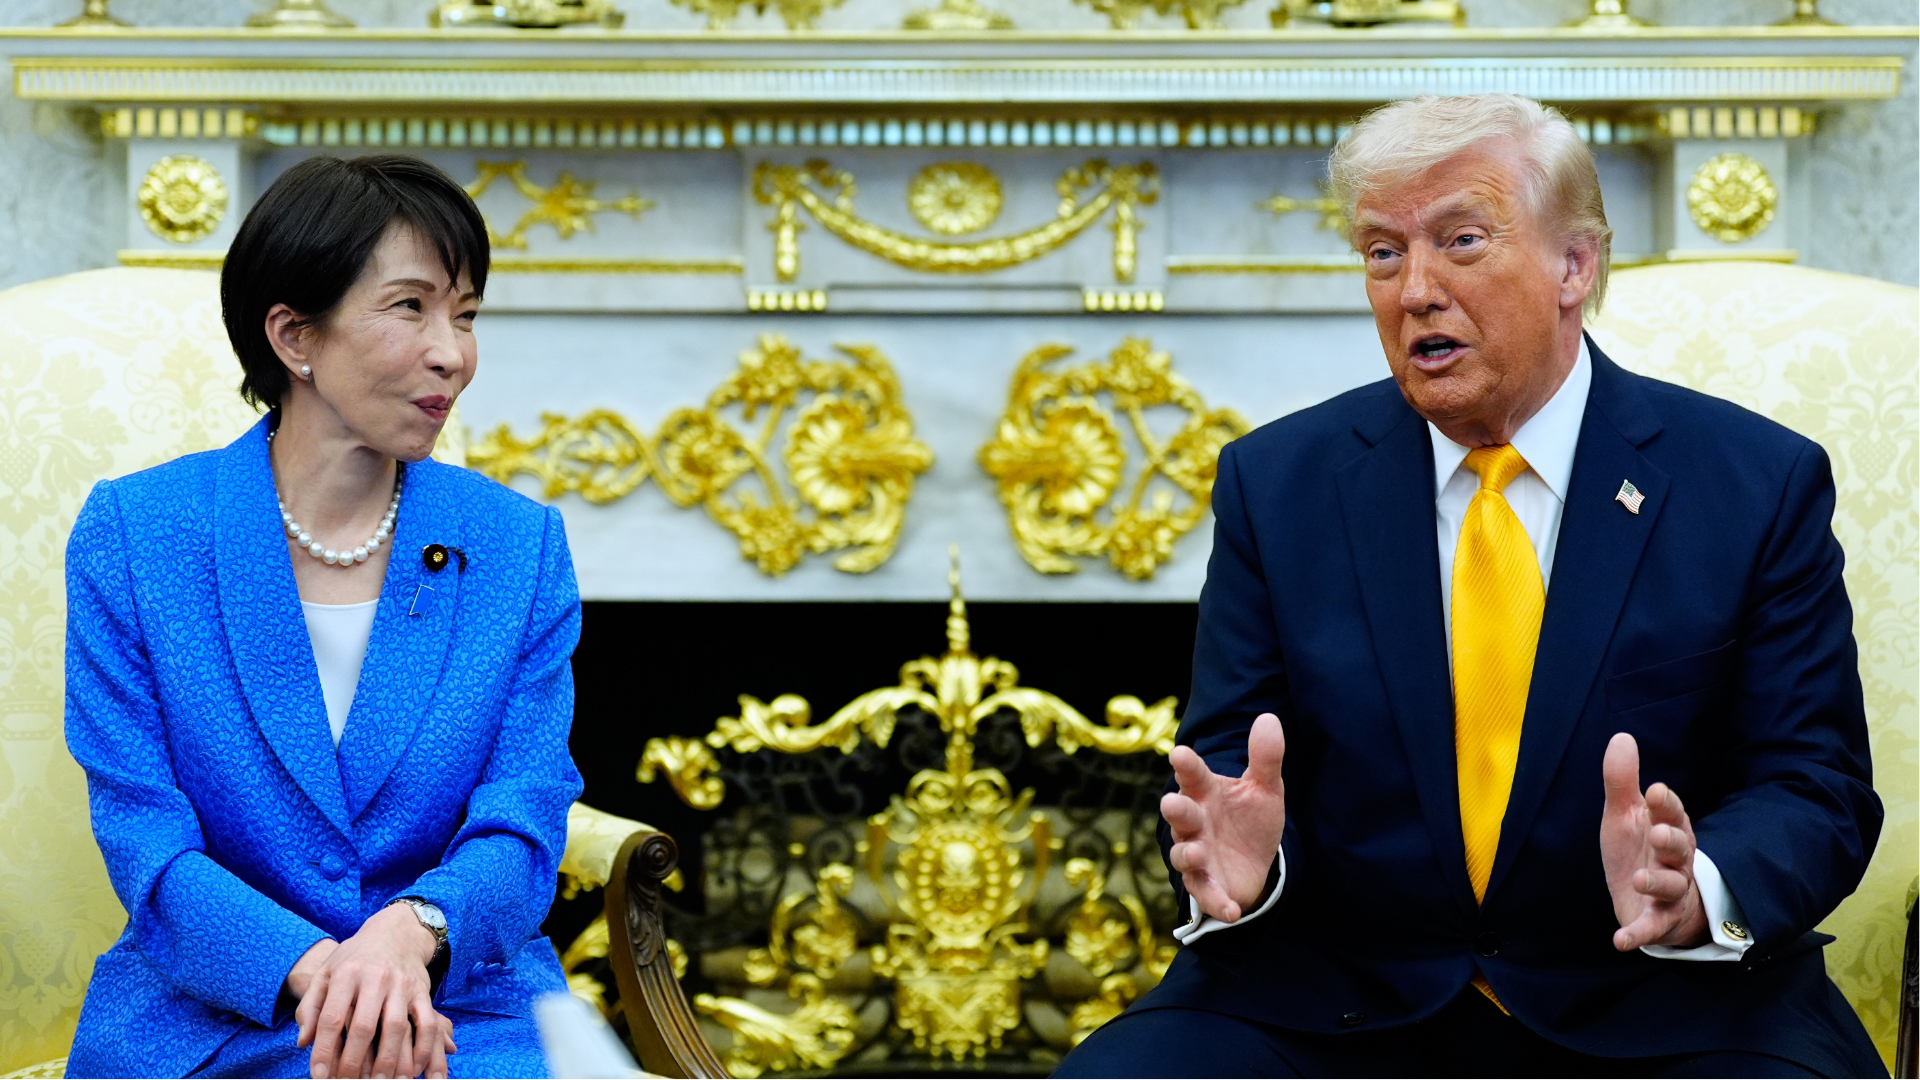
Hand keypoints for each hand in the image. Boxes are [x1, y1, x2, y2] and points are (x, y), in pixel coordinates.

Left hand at [296, 903, 457, 1078]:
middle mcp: (375, 978)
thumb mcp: (326, 973)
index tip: (319, 1075)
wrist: (396, 931)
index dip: (325, 1050)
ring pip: (396, 1027)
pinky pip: (427, 1023)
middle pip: (364, 1026)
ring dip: (388, 1060)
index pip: (332, 1017)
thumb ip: (311, 1007)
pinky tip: (412, 1069)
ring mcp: (402, 985)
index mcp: (346, 974)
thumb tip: (303, 1042)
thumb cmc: (354, 957)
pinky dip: (422, 1049)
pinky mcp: (422, 991)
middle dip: (354, 1061)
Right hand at [1160, 712, 1286, 922]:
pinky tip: (1231, 910)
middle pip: (1179, 815)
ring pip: (1183, 855)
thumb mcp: (1265, 788)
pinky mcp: (1208, 885)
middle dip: (1176, 810)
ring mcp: (1198, 855)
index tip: (1179, 753)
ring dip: (1188, 855)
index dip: (1186, 765)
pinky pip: (1207, 895)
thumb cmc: (1251, 818)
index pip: (1192, 775)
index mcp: (1205, 793)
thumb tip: (1269, 718)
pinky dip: (1216, 902)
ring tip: (1197, 852)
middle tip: (1173, 802)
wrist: (1257, 861)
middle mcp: (1195, 823)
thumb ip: (1265, 757)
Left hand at [1601, 732, 1708, 951]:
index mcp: (1668, 829)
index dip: (1667, 805)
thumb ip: (1622, 781)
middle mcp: (1675, 861)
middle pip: (1680, 848)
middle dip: (1671, 841)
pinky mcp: (1658, 920)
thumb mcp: (1625, 815)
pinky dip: (1638, 934)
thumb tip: (1622, 736)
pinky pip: (1652, 927)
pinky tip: (1620, 940)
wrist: (1647, 898)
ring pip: (1672, 887)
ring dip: (1658, 883)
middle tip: (1657, 834)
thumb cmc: (1640, 850)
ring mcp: (1670, 892)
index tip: (1657, 791)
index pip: (1673, 814)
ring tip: (1641, 879)